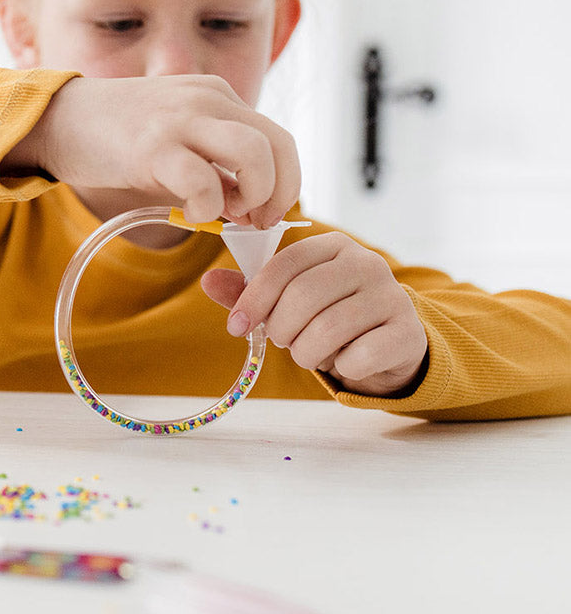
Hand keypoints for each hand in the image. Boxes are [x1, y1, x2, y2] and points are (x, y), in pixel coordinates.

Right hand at [4, 75, 300, 227]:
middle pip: (277, 145)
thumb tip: (249, 209)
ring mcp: (181, 120)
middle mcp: (208, 100)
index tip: (267, 213)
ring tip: (226, 214)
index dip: (287, 182)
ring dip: (252, 196)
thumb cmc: (120, 136)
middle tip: (254, 221)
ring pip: (253, 155)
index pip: (280, 138)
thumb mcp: (178, 139)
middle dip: (278, 193)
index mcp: (219, 96)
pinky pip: (202, 181)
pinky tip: (190, 213)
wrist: (59, 118)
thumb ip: (215, 166)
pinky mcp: (152, 146)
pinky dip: (207, 207)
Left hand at [201, 231, 427, 395]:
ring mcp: (392, 296)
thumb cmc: (331, 315)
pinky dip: (341, 367)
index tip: (236, 326)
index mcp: (334, 246)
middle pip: (304, 296)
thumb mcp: (290, 300)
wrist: (388, 343)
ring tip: (308, 352)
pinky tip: (345, 360)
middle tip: (282, 341)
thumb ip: (251, 291)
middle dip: (280, 329)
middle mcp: (367, 263)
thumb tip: (207, 281)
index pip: (285, 264)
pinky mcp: (407, 332)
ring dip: (306, 352)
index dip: (254, 297)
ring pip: (328, 329)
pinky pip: (358, 357)